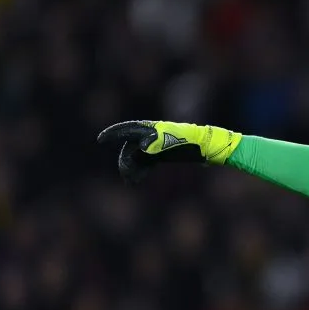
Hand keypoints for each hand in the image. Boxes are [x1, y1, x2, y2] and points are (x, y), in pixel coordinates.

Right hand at [96, 120, 241, 183]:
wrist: (208, 147)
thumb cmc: (193, 143)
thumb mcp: (175, 143)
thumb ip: (158, 144)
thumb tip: (142, 148)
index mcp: (154, 129)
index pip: (129, 129)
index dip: (114, 134)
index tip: (101, 140)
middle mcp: (153, 136)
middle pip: (130, 147)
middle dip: (125, 160)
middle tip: (126, 175)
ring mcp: (157, 145)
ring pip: (137, 156)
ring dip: (132, 167)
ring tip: (131, 180)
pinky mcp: (162, 154)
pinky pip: (146, 161)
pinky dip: (140, 169)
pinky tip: (137, 178)